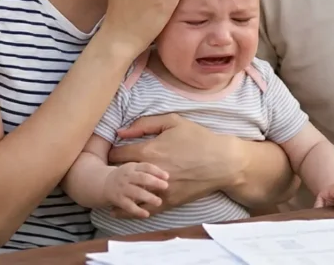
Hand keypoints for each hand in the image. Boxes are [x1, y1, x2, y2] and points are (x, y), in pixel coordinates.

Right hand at [104, 162, 168, 218]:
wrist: (102, 183)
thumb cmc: (125, 176)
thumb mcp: (134, 169)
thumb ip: (147, 171)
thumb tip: (168, 176)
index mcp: (132, 167)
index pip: (146, 167)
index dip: (157, 171)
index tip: (168, 176)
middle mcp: (127, 177)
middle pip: (142, 178)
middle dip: (154, 182)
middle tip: (166, 187)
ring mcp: (122, 188)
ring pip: (136, 192)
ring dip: (148, 197)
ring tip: (159, 202)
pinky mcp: (118, 199)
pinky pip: (128, 206)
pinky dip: (137, 211)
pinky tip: (146, 214)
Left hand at [107, 114, 240, 210]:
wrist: (223, 162)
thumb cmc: (199, 139)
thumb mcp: (174, 122)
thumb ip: (145, 124)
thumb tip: (120, 132)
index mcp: (149, 151)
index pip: (116, 154)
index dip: (111, 153)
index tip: (112, 153)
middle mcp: (150, 172)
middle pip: (119, 175)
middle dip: (113, 172)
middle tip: (110, 171)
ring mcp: (158, 189)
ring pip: (128, 195)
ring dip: (120, 192)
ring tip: (115, 189)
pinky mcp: (168, 202)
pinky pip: (143, 209)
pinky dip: (129, 210)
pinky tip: (120, 209)